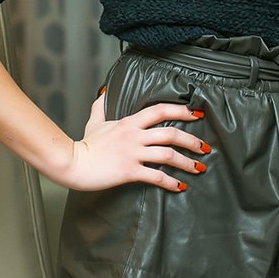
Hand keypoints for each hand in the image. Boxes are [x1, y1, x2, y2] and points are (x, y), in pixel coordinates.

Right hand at [63, 93, 207, 193]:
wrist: (73, 163)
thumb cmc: (85, 145)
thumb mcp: (94, 120)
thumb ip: (101, 104)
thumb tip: (106, 90)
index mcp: (129, 122)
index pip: (160, 110)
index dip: (181, 111)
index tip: (197, 114)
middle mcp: (134, 136)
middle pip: (170, 133)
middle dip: (192, 140)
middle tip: (205, 147)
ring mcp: (132, 153)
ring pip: (167, 155)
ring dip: (187, 162)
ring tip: (198, 168)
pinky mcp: (129, 171)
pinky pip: (156, 176)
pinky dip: (171, 182)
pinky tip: (179, 187)